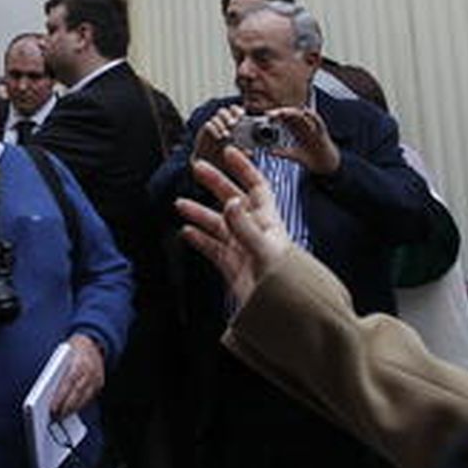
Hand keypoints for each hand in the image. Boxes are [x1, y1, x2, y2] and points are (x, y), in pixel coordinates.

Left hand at [50, 333, 104, 417]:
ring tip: (61, 415)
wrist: (92, 342)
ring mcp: (96, 378)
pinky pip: (89, 397)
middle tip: (55, 416)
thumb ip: (56, 369)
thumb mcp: (62, 353)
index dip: (60, 397)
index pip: (69, 382)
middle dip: (66, 407)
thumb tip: (46, 390)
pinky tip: (71, 409)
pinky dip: (79, 404)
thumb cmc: (73, 349)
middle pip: (77, 393)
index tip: (52, 408)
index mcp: (79, 361)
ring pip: (84, 398)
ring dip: (72, 409)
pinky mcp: (99, 383)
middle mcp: (90, 370)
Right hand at [175, 149, 293, 309]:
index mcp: (267, 222)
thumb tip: (230, 202)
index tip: (228, 153)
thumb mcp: (266, 251)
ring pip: (217, 224)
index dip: (243, 168)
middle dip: (215, 183)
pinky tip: (186, 232)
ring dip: (199, 212)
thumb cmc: (286, 282)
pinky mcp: (232, 266)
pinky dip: (198, 239)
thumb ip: (245, 227)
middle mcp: (254, 231)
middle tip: (197, 168)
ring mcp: (242, 248)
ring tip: (181, 204)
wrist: (286, 315)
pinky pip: (211, 248)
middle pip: (232, 199)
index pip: (256, 186)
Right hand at [193, 104, 244, 165]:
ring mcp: (212, 127)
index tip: (242, 115)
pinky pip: (208, 125)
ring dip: (222, 124)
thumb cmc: (227, 157)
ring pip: (216, 117)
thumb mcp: (238, 154)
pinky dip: (214, 129)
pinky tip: (219, 138)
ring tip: (227, 135)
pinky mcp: (203, 133)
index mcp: (231, 124)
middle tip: (233, 124)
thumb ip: (243, 151)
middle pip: (223, 111)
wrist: (211, 165)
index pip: (233, 110)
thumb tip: (250, 152)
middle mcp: (220, 123)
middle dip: (228, 116)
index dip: (237, 111)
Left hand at [269, 105, 340, 174]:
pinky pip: (317, 120)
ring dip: (293, 112)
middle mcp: (304, 125)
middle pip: (291, 114)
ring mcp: (312, 126)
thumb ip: (282, 153)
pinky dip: (311, 115)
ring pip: (302, 115)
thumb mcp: (294, 154)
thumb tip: (270, 152)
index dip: (276, 115)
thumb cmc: (310, 157)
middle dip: (281, 112)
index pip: (285, 118)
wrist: (326, 163)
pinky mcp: (321, 130)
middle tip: (271, 113)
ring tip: (283, 112)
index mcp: (296, 129)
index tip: (266, 115)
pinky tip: (305, 112)